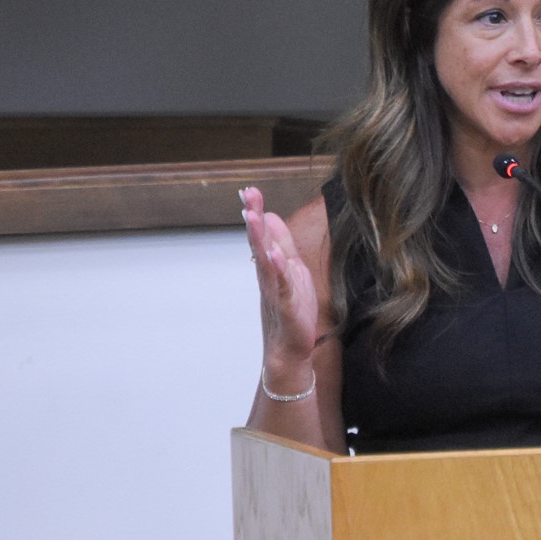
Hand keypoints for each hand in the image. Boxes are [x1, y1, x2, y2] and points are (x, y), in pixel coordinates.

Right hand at [241, 187, 318, 370]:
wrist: (289, 349)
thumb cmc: (292, 311)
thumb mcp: (293, 270)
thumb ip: (284, 245)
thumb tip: (272, 217)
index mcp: (271, 266)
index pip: (262, 235)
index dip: (256, 213)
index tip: (250, 190)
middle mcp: (269, 276)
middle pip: (259, 242)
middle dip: (254, 217)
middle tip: (248, 195)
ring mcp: (276, 290)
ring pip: (265, 260)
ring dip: (259, 239)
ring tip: (254, 217)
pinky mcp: (286, 306)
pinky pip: (281, 285)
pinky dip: (277, 269)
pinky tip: (274, 255)